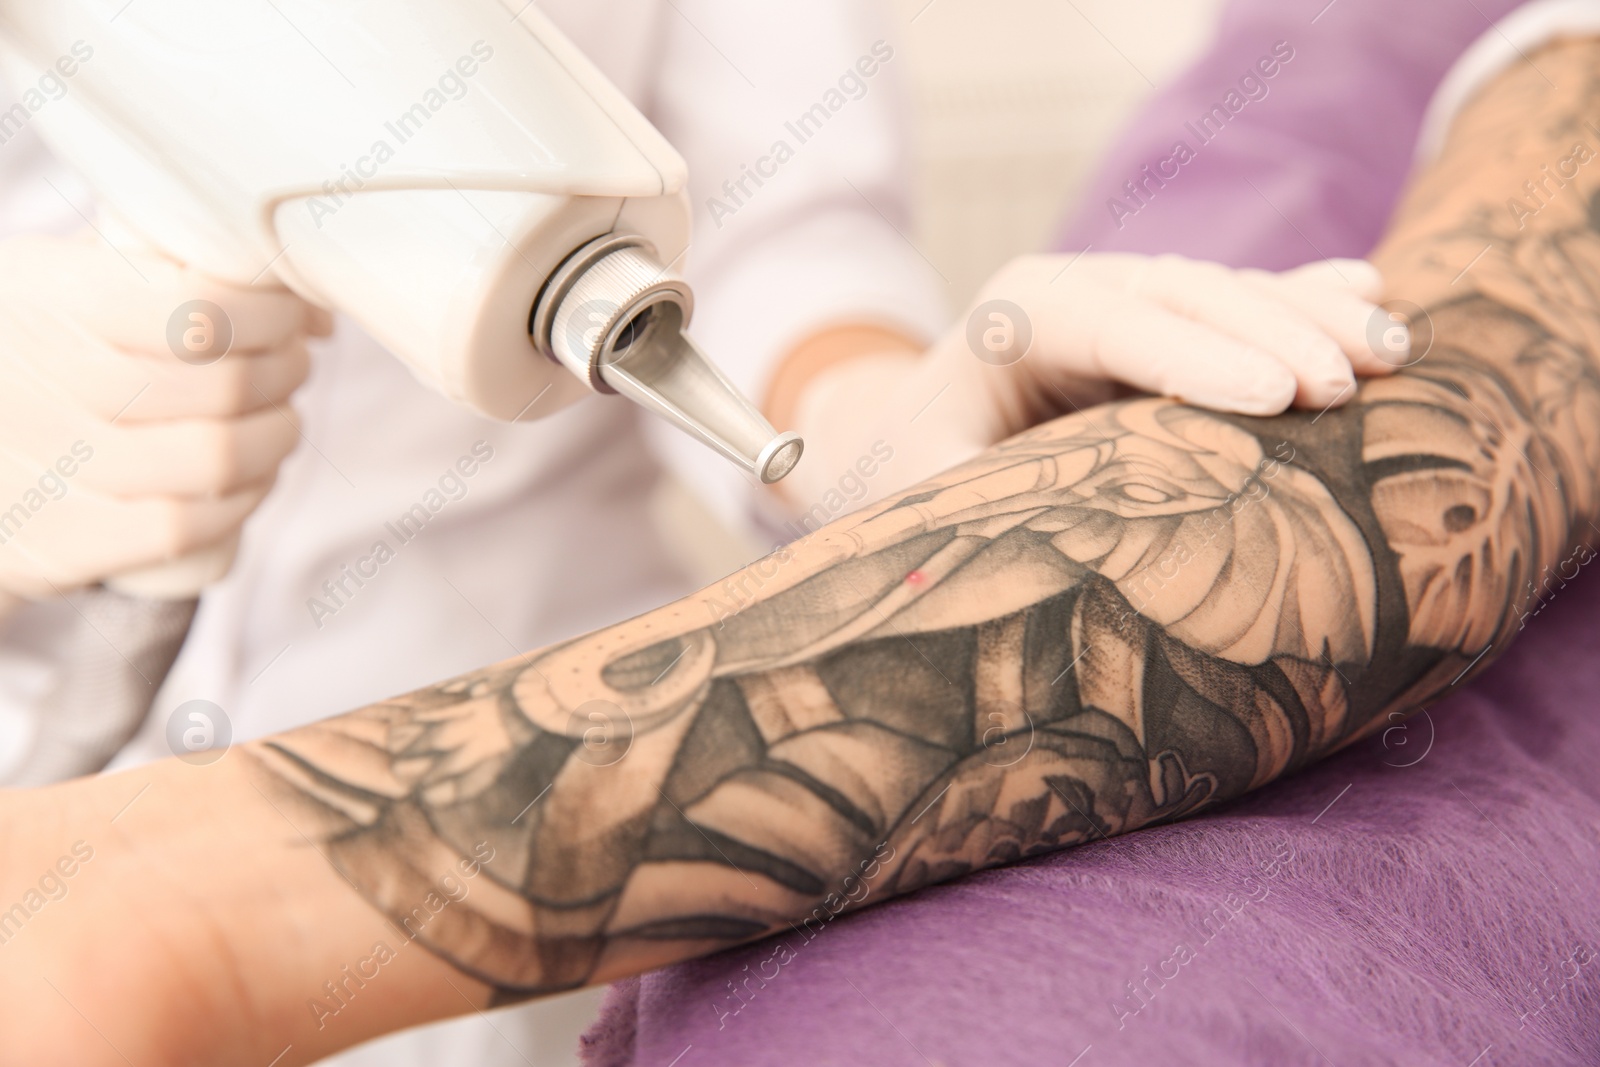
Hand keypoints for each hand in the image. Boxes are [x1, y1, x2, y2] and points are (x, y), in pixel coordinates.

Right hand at [0, 231, 325, 603]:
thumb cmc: (18, 354)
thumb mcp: (53, 283)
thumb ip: (162, 273)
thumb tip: (310, 308)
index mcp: (54, 300)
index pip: (204, 307)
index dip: (273, 313)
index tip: (288, 312)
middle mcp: (52, 382)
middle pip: (227, 384)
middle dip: (286, 370)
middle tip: (291, 363)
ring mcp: (56, 467)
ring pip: (220, 457)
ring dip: (276, 437)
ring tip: (278, 418)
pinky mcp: (64, 541)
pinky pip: (187, 525)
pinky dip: (239, 500)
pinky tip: (246, 479)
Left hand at [787, 253, 1404, 506]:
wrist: (900, 432)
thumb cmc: (911, 469)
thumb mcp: (921, 490)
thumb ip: (968, 505)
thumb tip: (1029, 558)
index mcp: (1015, 317)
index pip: (1111, 323)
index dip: (1194, 355)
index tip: (1276, 395)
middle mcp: (1078, 291)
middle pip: (1186, 294)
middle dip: (1274, 332)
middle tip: (1350, 385)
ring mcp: (1127, 299)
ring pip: (1230, 292)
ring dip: (1313, 316)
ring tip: (1391, 352)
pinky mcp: (1164, 324)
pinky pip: (1243, 308)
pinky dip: (1307, 304)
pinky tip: (1372, 298)